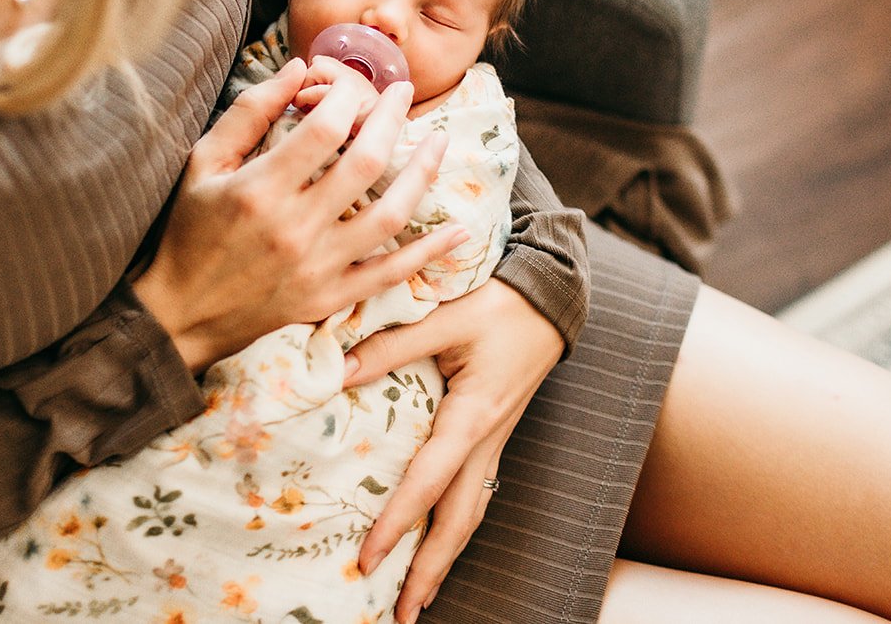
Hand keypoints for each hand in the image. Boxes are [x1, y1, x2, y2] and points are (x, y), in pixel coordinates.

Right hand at [134, 57, 469, 371]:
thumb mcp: (203, 163)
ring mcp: (317, 267)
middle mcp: (294, 228)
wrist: (177, 316)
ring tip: (439, 142)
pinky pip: (391, 274)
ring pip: (389, 214)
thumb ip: (249, 112)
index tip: (352, 84)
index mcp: (260, 190)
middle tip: (404, 93)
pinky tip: (459, 230)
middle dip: (392, 120)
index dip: (347, 95)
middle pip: (365, 163)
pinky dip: (428, 253)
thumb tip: (298, 68)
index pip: (324, 129)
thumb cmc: (186, 230)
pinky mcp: (329, 298)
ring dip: (422, 174)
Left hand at [342, 280, 564, 622]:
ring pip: (470, 515)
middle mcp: (486, 439)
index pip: (428, 482)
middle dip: (428, 570)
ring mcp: (493, 442)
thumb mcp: (447, 317)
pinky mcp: (492, 436)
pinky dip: (454, 529)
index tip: (368, 557)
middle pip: (458, 522)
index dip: (397, 522)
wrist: (552, 299)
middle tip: (400, 613)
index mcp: (473, 415)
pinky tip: (439, 544)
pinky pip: (474, 494)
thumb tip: (338, 371)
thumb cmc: (501, 305)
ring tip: (416, 599)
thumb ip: (391, 345)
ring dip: (443, 559)